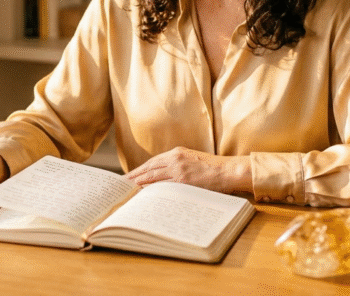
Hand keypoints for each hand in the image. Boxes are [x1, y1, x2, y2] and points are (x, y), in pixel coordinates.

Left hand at [125, 147, 250, 193]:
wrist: (229, 170)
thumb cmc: (213, 168)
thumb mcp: (193, 160)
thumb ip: (178, 164)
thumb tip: (161, 177)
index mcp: (177, 153)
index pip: (151, 162)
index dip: (138, 170)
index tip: (127, 177)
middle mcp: (175, 159)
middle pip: (148, 169)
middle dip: (133, 178)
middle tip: (120, 186)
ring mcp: (178, 170)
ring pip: (152, 178)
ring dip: (137, 185)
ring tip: (126, 192)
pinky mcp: (183, 181)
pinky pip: (162, 187)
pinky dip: (151, 191)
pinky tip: (142, 196)